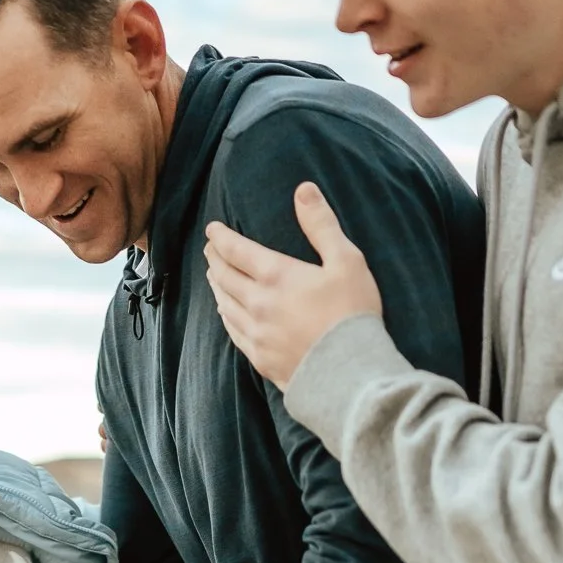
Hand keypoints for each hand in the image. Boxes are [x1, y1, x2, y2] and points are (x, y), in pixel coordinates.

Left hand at [203, 183, 382, 390]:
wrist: (349, 372)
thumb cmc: (352, 313)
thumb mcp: (346, 260)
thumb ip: (321, 225)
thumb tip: (303, 190)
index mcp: (276, 276)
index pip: (236, 251)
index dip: (221, 238)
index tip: (212, 230)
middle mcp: (257, 305)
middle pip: (224, 277)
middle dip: (215, 259)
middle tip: (211, 250)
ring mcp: (256, 334)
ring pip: (225, 305)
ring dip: (217, 287)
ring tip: (214, 276)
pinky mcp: (260, 358)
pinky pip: (233, 332)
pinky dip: (226, 316)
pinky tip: (227, 312)